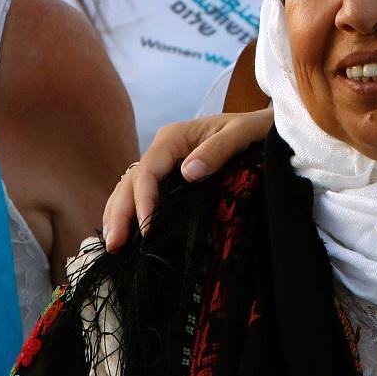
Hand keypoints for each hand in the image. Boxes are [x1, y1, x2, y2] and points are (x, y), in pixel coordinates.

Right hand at [100, 108, 275, 250]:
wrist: (264, 127)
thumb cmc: (255, 129)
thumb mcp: (242, 134)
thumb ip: (217, 150)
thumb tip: (188, 173)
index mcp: (173, 137)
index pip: (148, 172)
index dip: (143, 201)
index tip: (148, 230)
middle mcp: (163, 150)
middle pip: (131, 182)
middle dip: (120, 214)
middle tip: (114, 246)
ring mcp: (164, 164)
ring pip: (129, 189)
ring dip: (118, 215)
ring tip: (112, 247)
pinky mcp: (170, 178)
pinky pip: (143, 195)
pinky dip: (131, 214)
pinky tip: (127, 236)